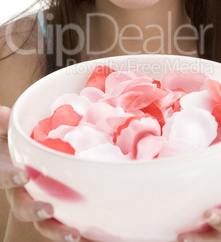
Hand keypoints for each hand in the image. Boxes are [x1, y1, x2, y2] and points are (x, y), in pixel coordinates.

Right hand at [0, 105, 89, 241]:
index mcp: (8, 171)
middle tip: (48, 210)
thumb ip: (3, 124)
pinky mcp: (55, 204)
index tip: (23, 176)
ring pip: (42, 221)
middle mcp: (21, 191)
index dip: (9, 177)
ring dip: (56, 229)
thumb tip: (4, 113)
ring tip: (72, 233)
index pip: (3, 176)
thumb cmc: (12, 140)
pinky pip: (62, 220)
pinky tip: (89, 236)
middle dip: (34, 212)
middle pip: (22, 207)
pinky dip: (74, 230)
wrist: (21, 154)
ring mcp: (37, 200)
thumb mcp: (5, 129)